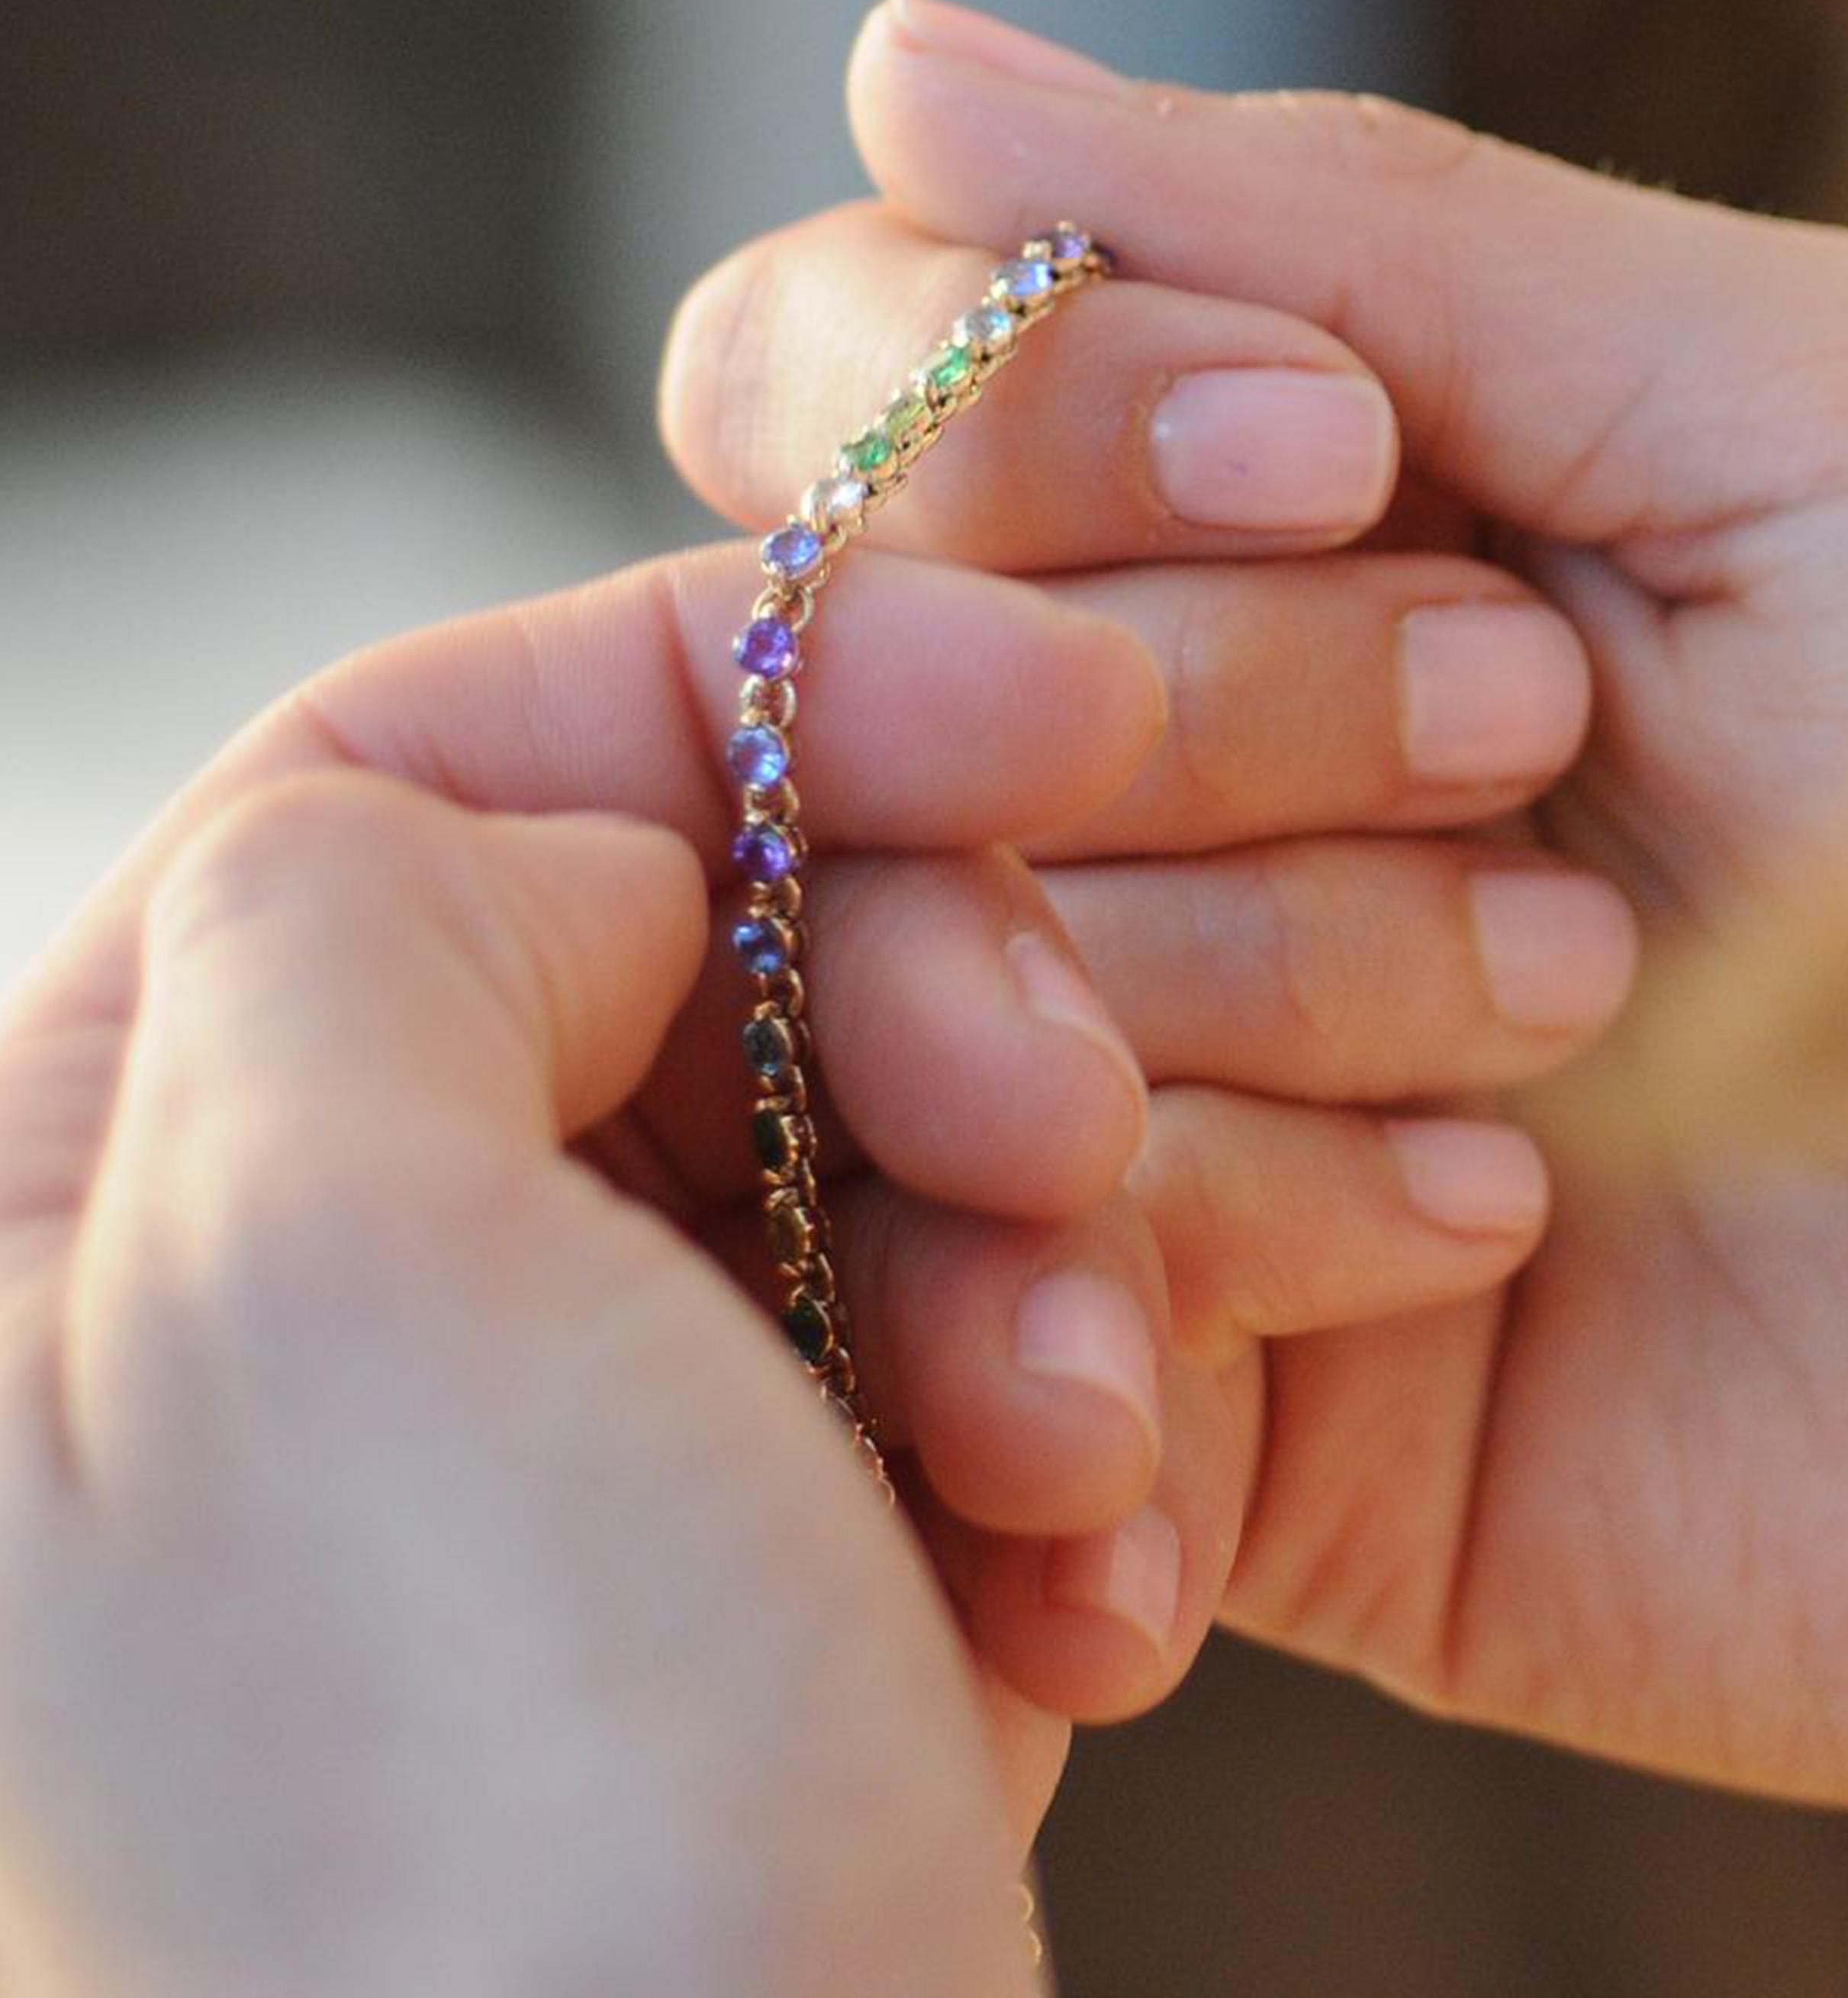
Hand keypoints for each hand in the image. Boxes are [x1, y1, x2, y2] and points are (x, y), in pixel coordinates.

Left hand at [0, 539, 1206, 1989]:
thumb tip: (603, 853)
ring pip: (859, 1134)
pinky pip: (954, 1332)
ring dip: (1034, 1251)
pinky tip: (1087, 1575)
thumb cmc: (466, 1822)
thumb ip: (383, 910)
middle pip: (686, 943)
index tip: (1046, 693)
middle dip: (933, 1004)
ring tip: (1076, 1456)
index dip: (754, 687)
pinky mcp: (762, 1539)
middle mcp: (309, 1281)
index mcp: (98, 1184)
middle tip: (1068, 1149)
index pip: (435, 767)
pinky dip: (1058, 1417)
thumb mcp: (323, 1266)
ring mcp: (554, 1418)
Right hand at [663, 0, 1847, 1811]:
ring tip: (1520, 1149)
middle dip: (1168, 754)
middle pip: (847, 743)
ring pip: (883, 1054)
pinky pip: (977, 1375)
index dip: (997, 425)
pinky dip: (1071, 1397)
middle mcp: (1142, 814)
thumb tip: (900, 58)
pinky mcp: (1209, 1414)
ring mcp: (1147, 1115)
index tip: (1339, 468)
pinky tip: (1318, 1378)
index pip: (847, 414)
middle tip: (1526, 813)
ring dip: (1177, 1073)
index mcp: (1247, 546)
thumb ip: (1325, 231)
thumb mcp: (1768, 415)